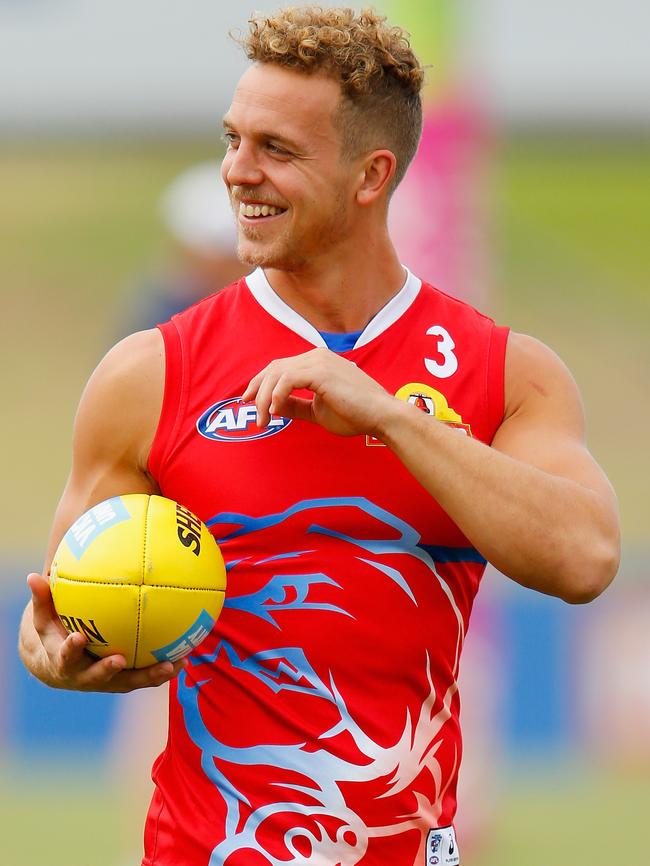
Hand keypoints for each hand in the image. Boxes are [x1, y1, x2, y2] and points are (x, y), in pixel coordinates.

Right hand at [26, 573, 184, 692]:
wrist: (61, 667)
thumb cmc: (54, 635)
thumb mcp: (44, 619)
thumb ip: (42, 599)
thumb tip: (32, 576)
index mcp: (65, 663)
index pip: (65, 658)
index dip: (70, 650)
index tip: (77, 637)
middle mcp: (86, 677)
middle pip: (99, 678)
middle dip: (109, 671)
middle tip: (121, 660)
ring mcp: (108, 682)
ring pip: (131, 682)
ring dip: (151, 676)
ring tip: (172, 664)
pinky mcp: (126, 681)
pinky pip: (147, 676)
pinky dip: (165, 669)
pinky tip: (185, 655)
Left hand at [243, 347, 395, 436]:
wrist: (381, 416)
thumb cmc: (356, 414)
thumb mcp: (318, 411)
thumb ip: (295, 406)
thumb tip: (272, 407)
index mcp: (317, 362)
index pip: (280, 367)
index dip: (260, 383)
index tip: (248, 400)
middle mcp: (316, 356)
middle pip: (274, 367)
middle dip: (256, 389)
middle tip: (249, 410)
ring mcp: (319, 361)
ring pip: (277, 373)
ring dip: (263, 397)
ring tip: (263, 419)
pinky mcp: (321, 372)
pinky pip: (287, 380)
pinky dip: (277, 395)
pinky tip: (275, 410)